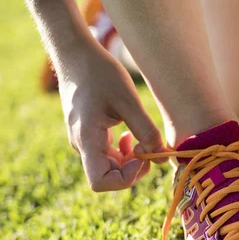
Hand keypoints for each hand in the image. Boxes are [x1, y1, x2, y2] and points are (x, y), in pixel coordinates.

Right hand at [58, 41, 165, 191]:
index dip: (125, 178)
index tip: (142, 156)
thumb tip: (162, 156)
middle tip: (151, 147)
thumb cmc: (100, 73)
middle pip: (109, 177)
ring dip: (132, 160)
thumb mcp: (128, 100)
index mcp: (87, 139)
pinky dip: (125, 152)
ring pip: (110, 167)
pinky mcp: (89, 136)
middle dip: (135, 169)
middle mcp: (82, 146)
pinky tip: (131, 136)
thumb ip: (145, 130)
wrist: (76, 56)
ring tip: (143, 139)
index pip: (100, 182)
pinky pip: (108, 155)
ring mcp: (85, 142)